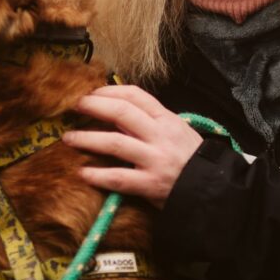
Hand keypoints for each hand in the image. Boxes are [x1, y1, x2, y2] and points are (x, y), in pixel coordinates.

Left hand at [63, 84, 202, 208]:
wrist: (212, 188)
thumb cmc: (191, 159)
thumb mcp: (177, 131)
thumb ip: (151, 122)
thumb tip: (117, 112)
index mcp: (167, 119)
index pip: (135, 95)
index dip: (109, 91)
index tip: (92, 92)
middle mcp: (160, 135)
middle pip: (121, 112)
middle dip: (93, 106)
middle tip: (74, 106)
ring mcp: (155, 160)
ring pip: (115, 143)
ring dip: (87, 139)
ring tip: (68, 138)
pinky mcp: (150, 184)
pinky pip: (119, 178)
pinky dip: (98, 175)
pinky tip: (82, 173)